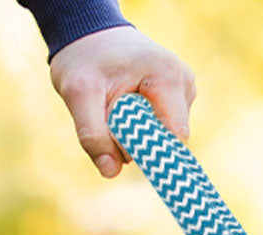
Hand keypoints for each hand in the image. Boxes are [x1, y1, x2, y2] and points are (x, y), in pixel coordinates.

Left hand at [49, 26, 195, 177]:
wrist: (89, 34)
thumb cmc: (84, 59)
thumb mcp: (77, 93)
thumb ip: (93, 135)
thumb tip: (110, 172)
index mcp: (168, 77)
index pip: (173, 137)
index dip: (149, 151)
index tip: (122, 150)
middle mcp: (184, 83)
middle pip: (168, 139)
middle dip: (138, 140)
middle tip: (110, 115)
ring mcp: (185, 91)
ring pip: (165, 137)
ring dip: (138, 134)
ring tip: (117, 107)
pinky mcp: (179, 98)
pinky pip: (162, 128)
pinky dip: (142, 127)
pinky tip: (128, 107)